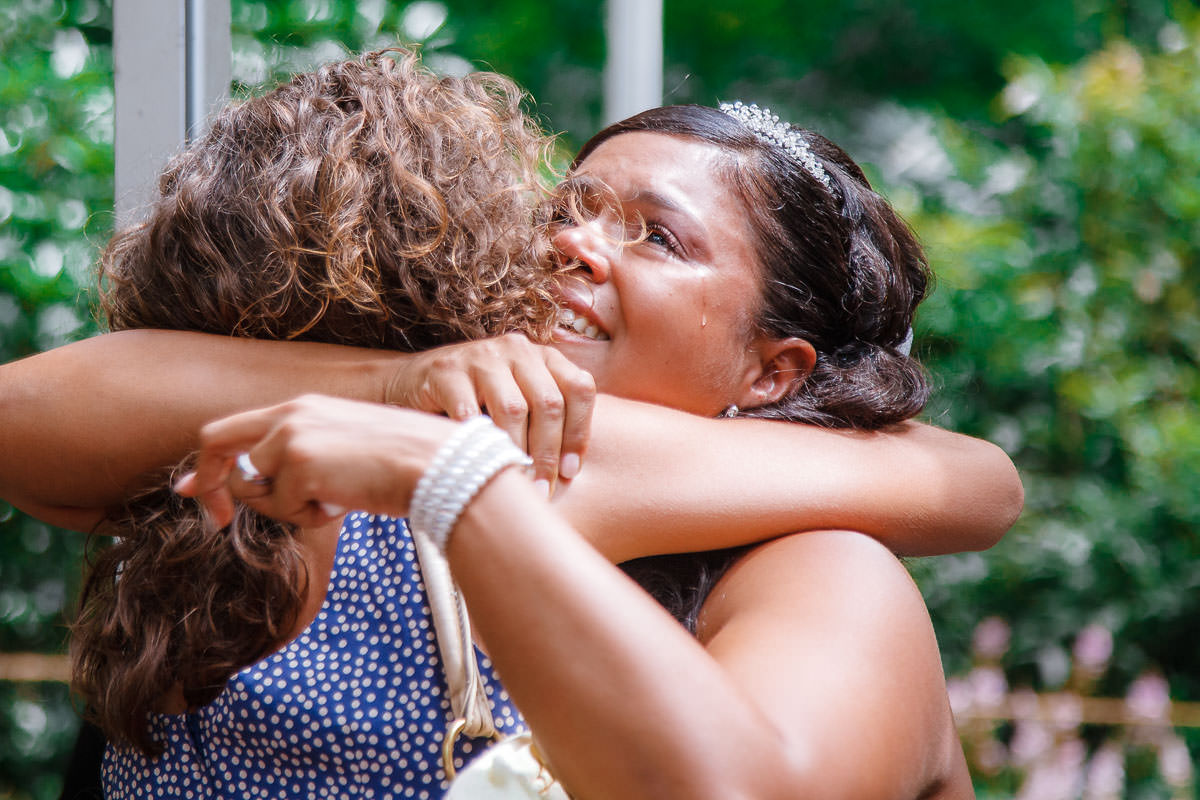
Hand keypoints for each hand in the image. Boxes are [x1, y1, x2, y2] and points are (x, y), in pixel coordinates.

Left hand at [175, 395, 456, 527]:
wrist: (437, 465)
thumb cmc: (402, 464)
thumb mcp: (344, 447)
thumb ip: (299, 456)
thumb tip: (258, 487)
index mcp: (302, 406)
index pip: (232, 428)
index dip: (206, 463)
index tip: (190, 491)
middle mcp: (290, 413)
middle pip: (216, 443)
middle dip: (209, 485)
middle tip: (220, 521)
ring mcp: (291, 435)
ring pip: (252, 487)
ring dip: (284, 508)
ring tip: (332, 500)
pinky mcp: (299, 462)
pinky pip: (282, 507)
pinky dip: (310, 517)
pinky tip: (344, 503)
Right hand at [386, 334, 594, 493]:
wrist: (411, 382)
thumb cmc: (476, 403)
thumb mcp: (518, 401)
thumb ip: (546, 421)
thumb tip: (570, 472)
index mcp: (543, 356)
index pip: (578, 388)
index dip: (578, 433)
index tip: (569, 472)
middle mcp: (517, 349)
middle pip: (548, 402)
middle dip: (547, 453)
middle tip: (542, 488)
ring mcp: (480, 357)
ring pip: (513, 409)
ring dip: (516, 453)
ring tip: (515, 481)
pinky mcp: (446, 371)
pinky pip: (469, 413)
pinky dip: (477, 443)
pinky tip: (479, 464)